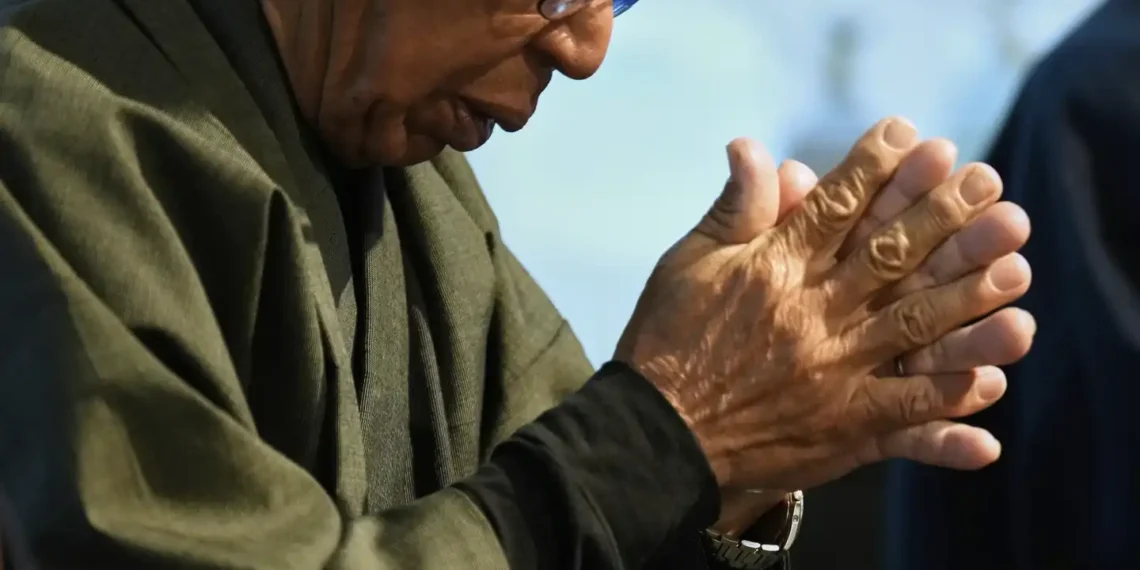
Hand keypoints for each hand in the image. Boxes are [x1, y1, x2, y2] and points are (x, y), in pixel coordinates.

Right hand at [615, 117, 1032, 491]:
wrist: (655, 434)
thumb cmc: (666, 340)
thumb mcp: (688, 263)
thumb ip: (733, 209)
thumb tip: (752, 146)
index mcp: (771, 270)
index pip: (834, 207)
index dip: (877, 168)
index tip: (915, 136)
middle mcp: (809, 314)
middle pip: (887, 255)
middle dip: (941, 214)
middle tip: (987, 180)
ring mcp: (831, 372)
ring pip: (911, 325)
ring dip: (966, 294)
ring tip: (1014, 264)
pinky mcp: (840, 426)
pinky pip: (905, 411)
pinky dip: (948, 399)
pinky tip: (990, 380)